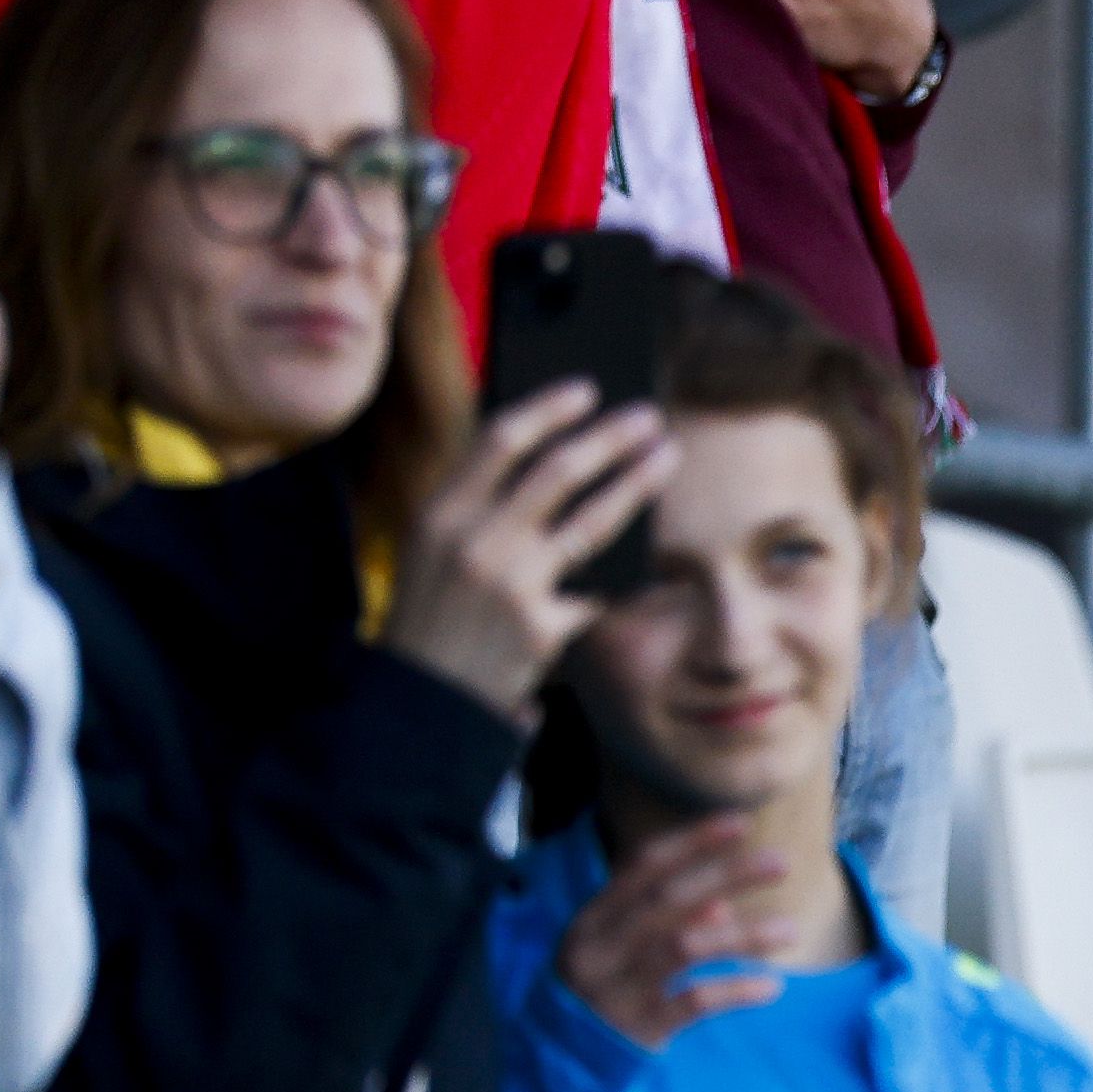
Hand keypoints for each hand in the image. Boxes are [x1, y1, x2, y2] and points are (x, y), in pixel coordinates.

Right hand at [378, 382, 674, 717]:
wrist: (426, 701)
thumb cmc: (436, 614)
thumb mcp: (434, 549)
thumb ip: (480, 503)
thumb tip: (557, 449)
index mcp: (440, 512)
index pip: (500, 440)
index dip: (548, 409)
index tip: (587, 390)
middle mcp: (474, 541)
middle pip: (559, 470)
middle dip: (611, 437)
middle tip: (648, 416)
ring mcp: (511, 584)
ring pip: (591, 520)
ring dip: (637, 482)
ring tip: (667, 457)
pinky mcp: (542, 628)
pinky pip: (591, 592)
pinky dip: (603, 586)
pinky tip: (616, 582)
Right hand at [555, 813, 802, 1045]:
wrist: (557, 1062)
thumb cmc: (600, 991)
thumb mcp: (617, 949)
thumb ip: (662, 923)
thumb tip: (720, 905)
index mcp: (593, 919)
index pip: (644, 866)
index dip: (693, 842)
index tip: (741, 823)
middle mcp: (600, 948)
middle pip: (668, 899)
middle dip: (727, 875)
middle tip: (781, 864)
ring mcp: (616, 988)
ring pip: (685, 947)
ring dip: (743, 936)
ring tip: (791, 932)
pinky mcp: (638, 1027)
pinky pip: (695, 1000)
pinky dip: (736, 989)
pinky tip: (771, 986)